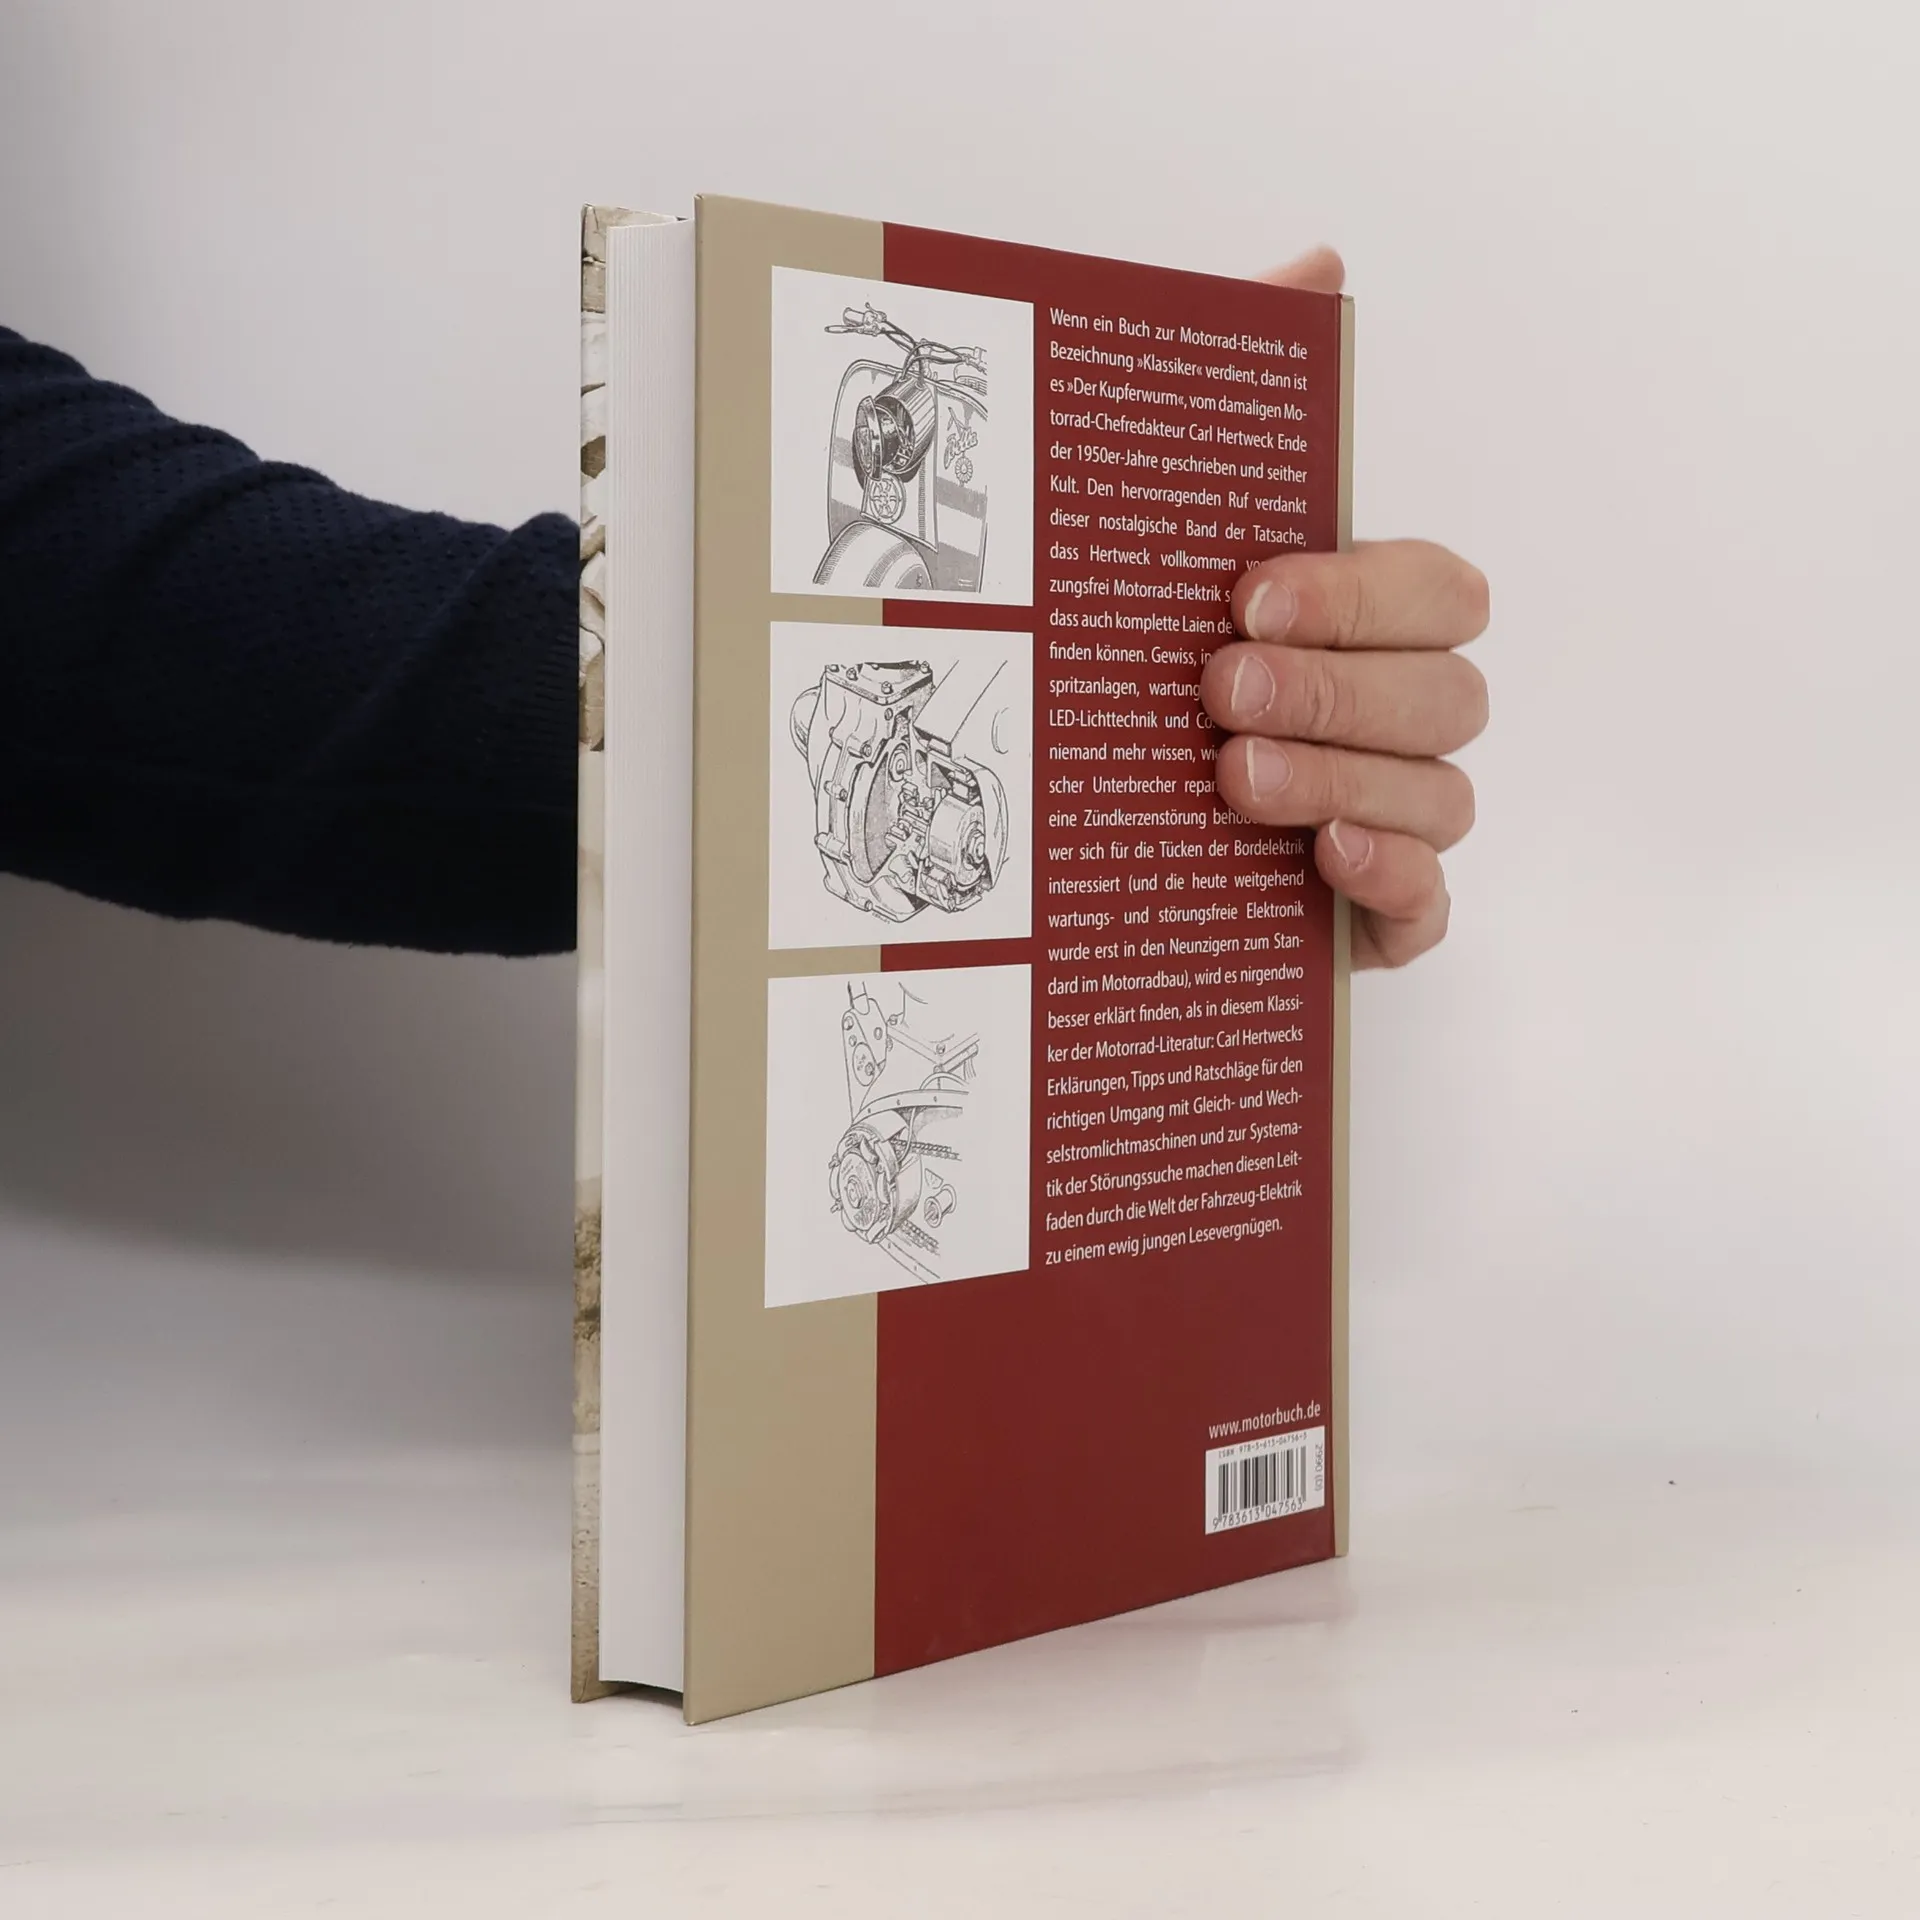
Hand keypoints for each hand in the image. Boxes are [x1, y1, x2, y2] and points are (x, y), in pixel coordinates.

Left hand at [1200, 248, 1488, 968]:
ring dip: (1344, 779)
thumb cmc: (1137, 658)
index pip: (1438, 589)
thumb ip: (1237, 398)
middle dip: (1337, 688)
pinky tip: (1327, 863)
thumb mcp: (1160, 531)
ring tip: (1233, 775)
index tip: (1251, 594)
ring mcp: (1395, 813)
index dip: (1363, 592)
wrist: (1064, 822)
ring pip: (1439, 795)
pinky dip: (1395, 883)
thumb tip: (1319, 263)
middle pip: (1444, 694)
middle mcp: (1398, 712)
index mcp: (1366, 619)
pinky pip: (1431, 906)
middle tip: (1221, 689)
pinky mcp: (1377, 912)